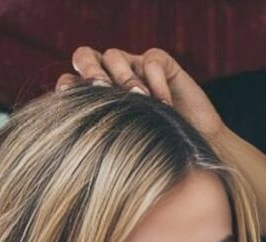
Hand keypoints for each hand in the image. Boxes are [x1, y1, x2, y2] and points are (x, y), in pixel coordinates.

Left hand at [55, 46, 225, 144]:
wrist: (196, 156)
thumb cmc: (155, 161)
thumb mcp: (121, 154)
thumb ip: (97, 143)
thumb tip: (72, 153)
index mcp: (94, 99)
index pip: (70, 82)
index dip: (69, 87)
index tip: (72, 102)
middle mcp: (110, 80)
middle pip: (85, 56)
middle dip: (88, 69)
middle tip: (100, 89)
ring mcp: (134, 69)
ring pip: (114, 55)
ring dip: (125, 79)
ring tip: (140, 102)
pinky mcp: (161, 65)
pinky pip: (150, 60)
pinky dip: (155, 81)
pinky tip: (165, 106)